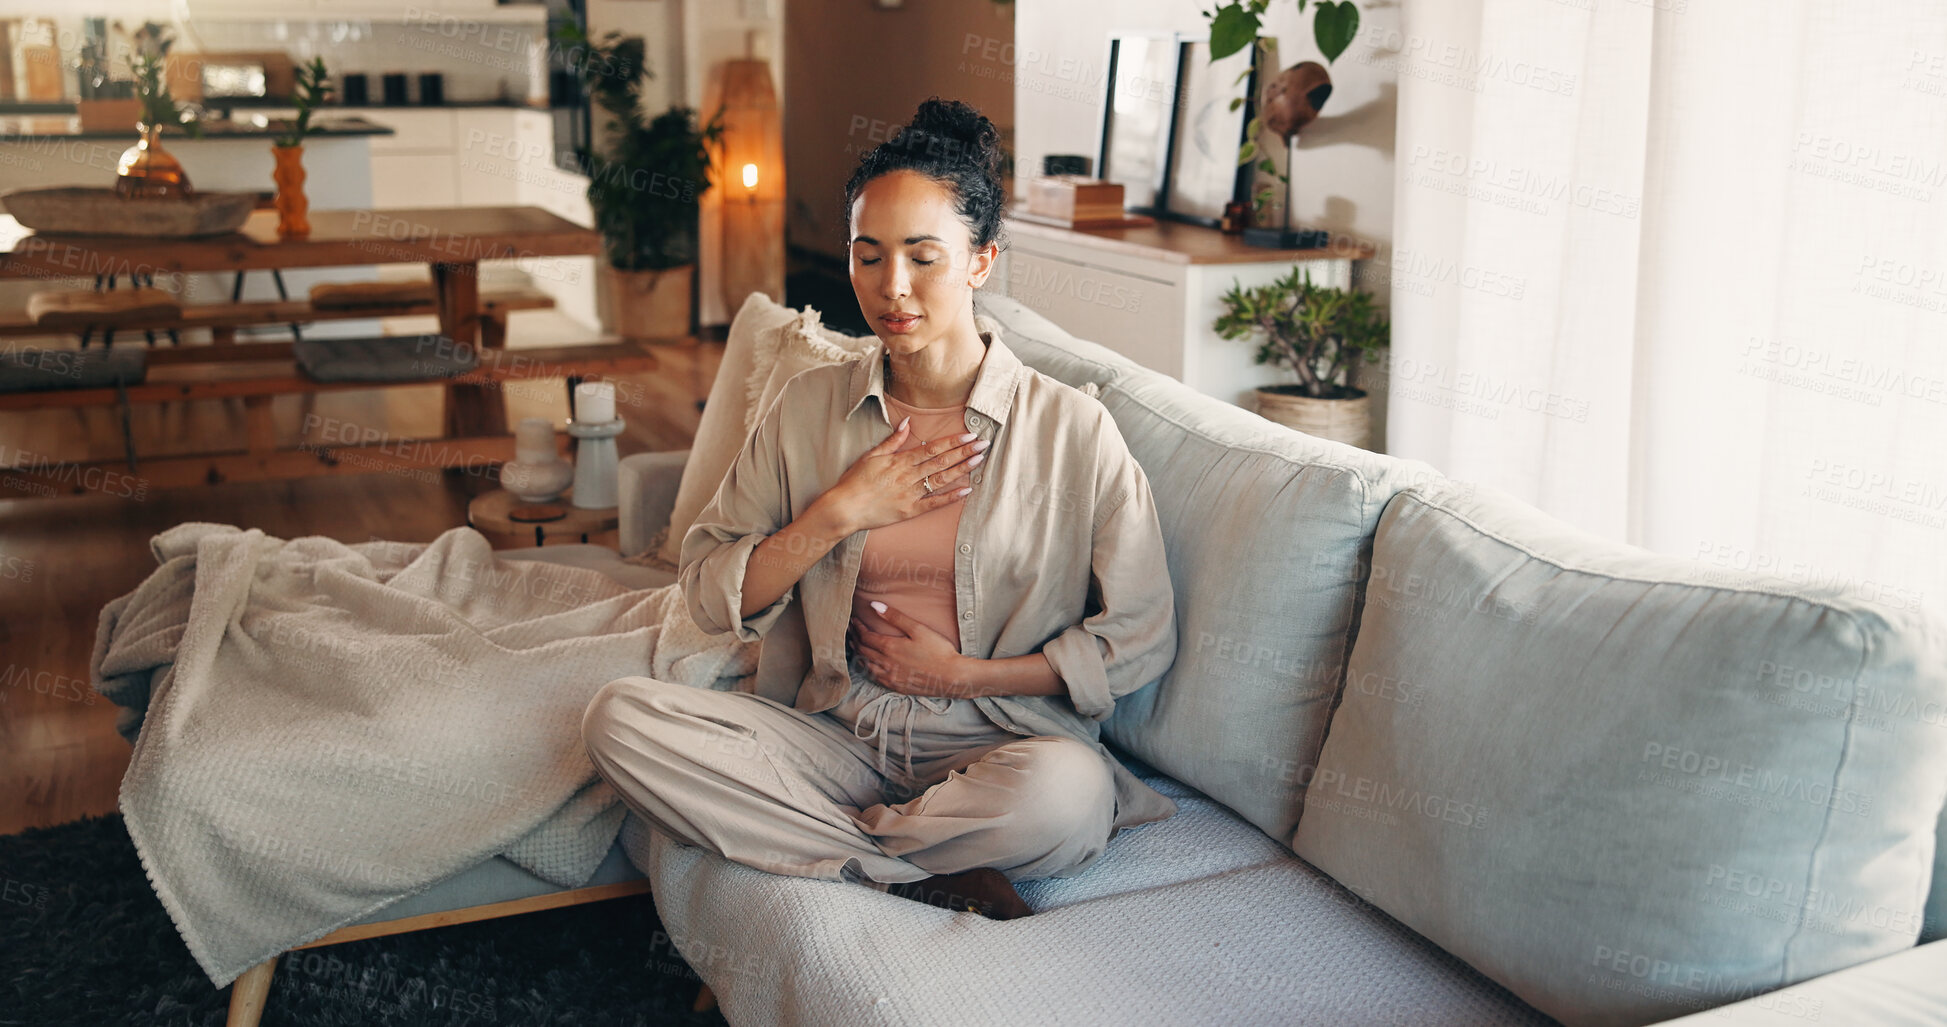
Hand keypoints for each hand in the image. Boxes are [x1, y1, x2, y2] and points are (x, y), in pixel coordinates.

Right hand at [818, 417, 987, 533]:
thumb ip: (893, 440)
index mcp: (900, 461)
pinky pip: (934, 503)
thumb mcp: (871, 455)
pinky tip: (966, 490)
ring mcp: (911, 494)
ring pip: (941, 478)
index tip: (969, 434)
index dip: (953, 441)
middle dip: (964, 451)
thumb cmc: (855, 481)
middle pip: (942, 460)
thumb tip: (908, 422)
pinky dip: (951, 497)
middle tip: (983, 444)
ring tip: (979, 460)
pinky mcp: (910, 511)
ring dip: (962, 469)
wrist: (844, 508)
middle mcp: (909, 476)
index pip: (932, 448)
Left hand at [848, 600, 977, 697]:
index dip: (857, 628)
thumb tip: (873, 605)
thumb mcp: (918, 629)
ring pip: (866, 665)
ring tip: (855, 646)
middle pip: (862, 651)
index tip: (854, 621)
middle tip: (850, 631)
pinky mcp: (896, 686)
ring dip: (858, 654)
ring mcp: (890, 677)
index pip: (865, 637)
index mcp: (890, 648)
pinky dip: (868, 668)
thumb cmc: (938, 651)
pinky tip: (869, 665)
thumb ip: (895, 617)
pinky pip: (875, 677)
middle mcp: (886, 664)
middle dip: (855, 639)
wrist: (951, 677)